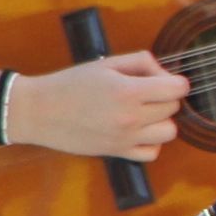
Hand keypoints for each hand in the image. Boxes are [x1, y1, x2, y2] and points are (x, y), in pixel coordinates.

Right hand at [5, 52, 183, 161]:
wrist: (38, 111)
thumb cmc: (70, 84)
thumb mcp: (106, 64)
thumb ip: (141, 62)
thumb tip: (165, 73)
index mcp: (128, 91)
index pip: (178, 89)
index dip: (174, 81)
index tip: (162, 80)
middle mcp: (131, 117)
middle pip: (173, 108)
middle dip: (165, 97)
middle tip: (144, 93)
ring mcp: (125, 138)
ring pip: (170, 132)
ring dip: (161, 121)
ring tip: (143, 113)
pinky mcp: (117, 152)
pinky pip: (152, 153)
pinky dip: (150, 143)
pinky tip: (137, 131)